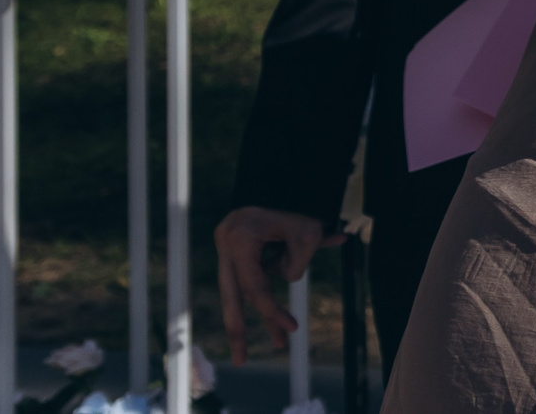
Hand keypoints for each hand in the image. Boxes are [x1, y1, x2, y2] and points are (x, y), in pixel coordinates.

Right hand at [215, 205, 339, 363]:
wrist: (278, 175)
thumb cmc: (295, 201)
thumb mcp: (308, 231)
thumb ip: (300, 260)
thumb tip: (290, 279)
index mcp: (240, 241)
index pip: (256, 288)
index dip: (273, 311)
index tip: (291, 329)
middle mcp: (227, 248)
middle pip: (232, 298)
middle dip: (238, 331)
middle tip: (242, 361)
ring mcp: (229, 251)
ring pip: (243, 292)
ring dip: (264, 311)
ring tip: (278, 337)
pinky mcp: (237, 254)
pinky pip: (255, 278)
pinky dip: (270, 289)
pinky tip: (288, 305)